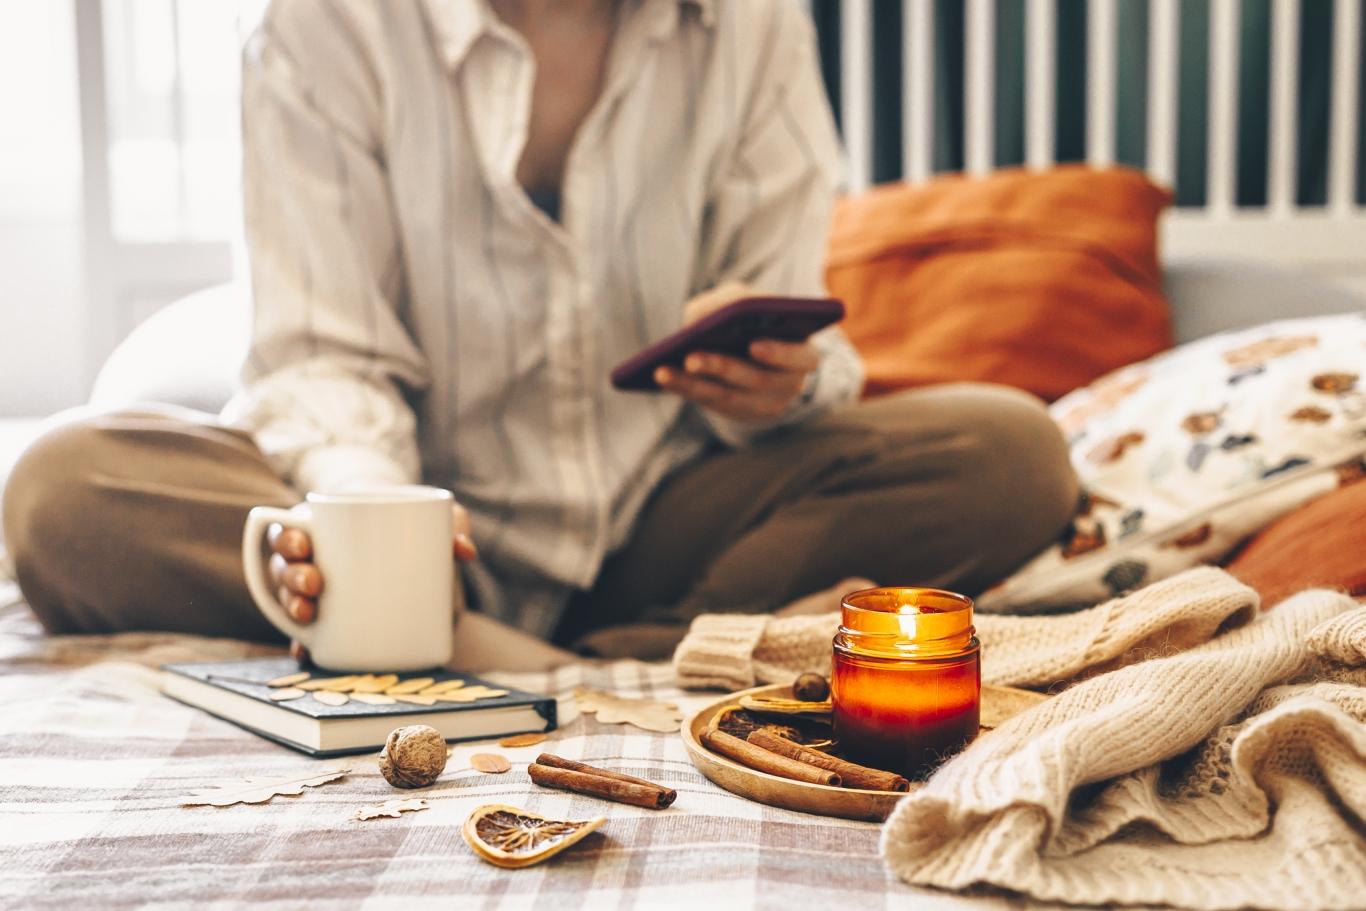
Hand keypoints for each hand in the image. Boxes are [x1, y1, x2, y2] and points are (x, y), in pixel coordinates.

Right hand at [269, 501, 476, 661]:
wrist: (419, 551)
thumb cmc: (420, 525)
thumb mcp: (437, 518)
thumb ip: (454, 525)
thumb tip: (464, 551)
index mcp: (324, 528)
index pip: (288, 529)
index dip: (285, 537)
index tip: (304, 544)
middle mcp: (313, 561)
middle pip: (284, 568)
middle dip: (290, 577)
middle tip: (315, 583)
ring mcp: (318, 592)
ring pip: (289, 599)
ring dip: (290, 608)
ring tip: (307, 614)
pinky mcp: (331, 621)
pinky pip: (306, 634)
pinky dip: (302, 644)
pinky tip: (304, 653)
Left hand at [655, 283, 820, 422]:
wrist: (754, 346)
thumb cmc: (750, 317)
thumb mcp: (744, 300)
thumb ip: (729, 301)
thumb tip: (700, 319)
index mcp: (804, 352)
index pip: (802, 357)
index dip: (779, 353)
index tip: (754, 345)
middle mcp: (790, 384)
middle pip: (757, 380)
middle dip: (721, 368)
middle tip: (692, 358)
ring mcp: (767, 404)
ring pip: (729, 397)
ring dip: (694, 383)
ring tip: (664, 370)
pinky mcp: (741, 413)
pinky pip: (711, 404)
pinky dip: (685, 388)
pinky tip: (662, 376)